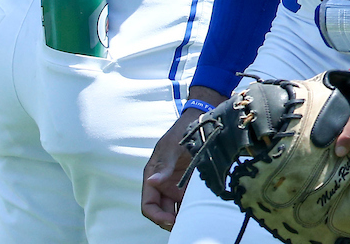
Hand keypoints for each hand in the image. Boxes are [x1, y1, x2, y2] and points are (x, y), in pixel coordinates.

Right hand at [141, 87, 225, 229]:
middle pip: (162, 212)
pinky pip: (188, 204)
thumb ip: (164, 166)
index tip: (170, 221)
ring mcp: (176, 186)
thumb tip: (152, 181)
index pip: (148, 204)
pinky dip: (192, 211)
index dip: (156, 216)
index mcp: (153, 176)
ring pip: (175, 211)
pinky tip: (201, 213)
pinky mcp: (189, 186)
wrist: (200, 122)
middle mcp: (163, 184)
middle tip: (186, 226)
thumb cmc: (181, 132)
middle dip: (170, 222)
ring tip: (194, 222)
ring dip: (181, 218)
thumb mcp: (172, 148)